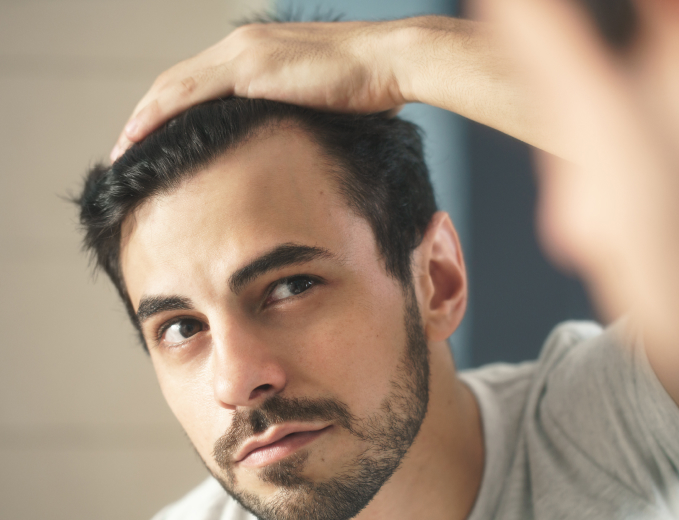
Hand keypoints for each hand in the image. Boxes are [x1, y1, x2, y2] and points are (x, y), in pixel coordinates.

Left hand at [110, 20, 407, 160]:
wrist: (391, 63)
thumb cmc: (370, 88)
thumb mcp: (324, 107)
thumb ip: (298, 119)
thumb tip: (294, 148)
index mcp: (258, 54)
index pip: (200, 83)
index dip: (171, 112)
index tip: (156, 141)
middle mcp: (242, 46)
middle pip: (178, 82)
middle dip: (147, 115)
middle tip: (126, 148)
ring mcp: (243, 54)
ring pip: (174, 86)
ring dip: (142, 118)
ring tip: (123, 149)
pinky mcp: (250, 69)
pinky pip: (189, 94)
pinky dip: (159, 115)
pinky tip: (140, 137)